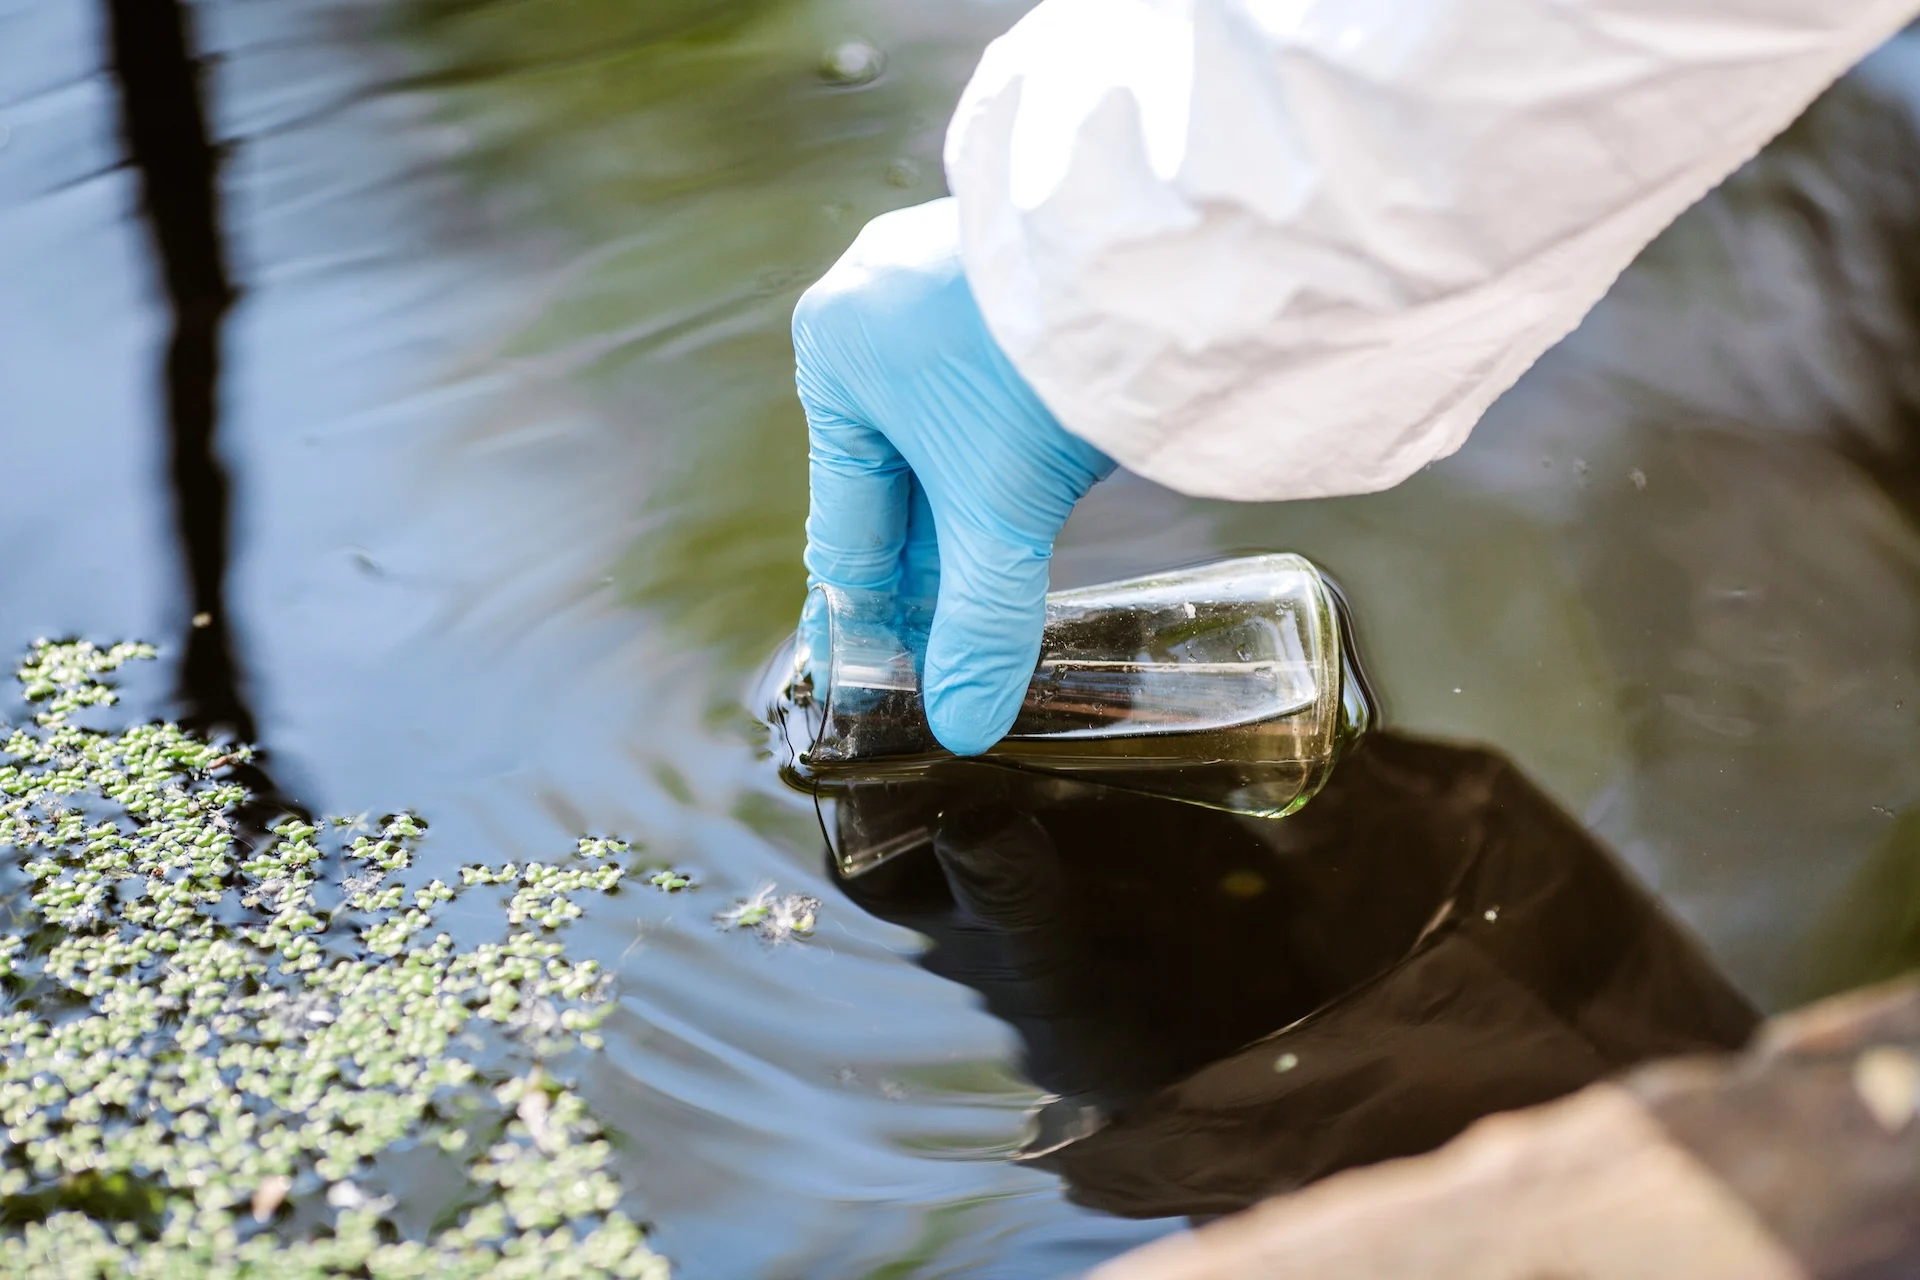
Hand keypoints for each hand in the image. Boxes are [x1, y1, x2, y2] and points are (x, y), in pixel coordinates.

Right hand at [793, 198, 1113, 754]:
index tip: (863, 671)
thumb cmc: (1041, 362)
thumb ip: (979, 621)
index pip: (847, 520)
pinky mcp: (1011, 276)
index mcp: (834, 354)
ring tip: (986, 597)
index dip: (863, 610)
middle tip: (934, 655)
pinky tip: (1033, 502)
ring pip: (949, 438)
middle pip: (899, 483)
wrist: (1147, 245)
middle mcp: (874, 307)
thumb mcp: (997, 508)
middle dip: (926, 570)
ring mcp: (943, 278)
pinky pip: (993, 392)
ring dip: (972, 517)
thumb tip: (962, 723)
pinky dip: (1009, 456)